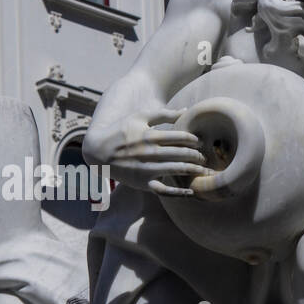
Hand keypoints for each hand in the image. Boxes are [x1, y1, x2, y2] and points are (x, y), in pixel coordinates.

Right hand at [83, 107, 211, 196]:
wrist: (98, 151)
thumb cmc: (120, 131)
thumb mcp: (139, 117)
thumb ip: (163, 114)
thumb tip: (186, 110)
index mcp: (150, 136)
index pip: (180, 138)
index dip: (194, 140)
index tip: (200, 142)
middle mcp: (150, 153)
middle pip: (181, 154)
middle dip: (197, 156)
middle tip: (205, 157)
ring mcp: (146, 170)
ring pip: (176, 170)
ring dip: (194, 171)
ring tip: (205, 171)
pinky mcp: (142, 183)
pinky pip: (163, 191)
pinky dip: (178, 193)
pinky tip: (191, 192)